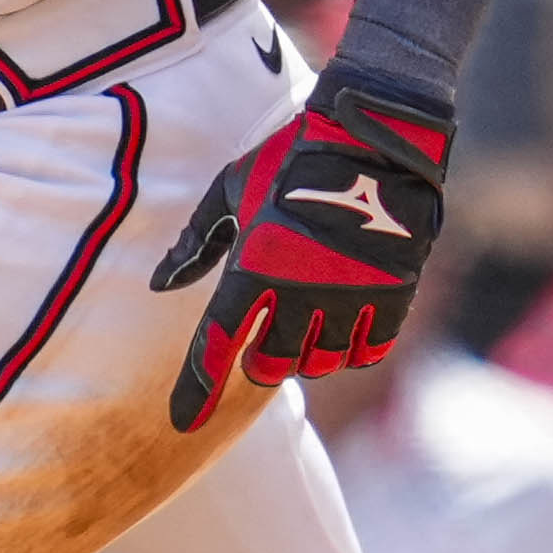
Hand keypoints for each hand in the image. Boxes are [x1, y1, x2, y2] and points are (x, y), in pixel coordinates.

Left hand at [147, 72, 449, 428]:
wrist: (374, 131)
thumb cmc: (292, 157)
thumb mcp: (231, 190)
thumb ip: (196, 243)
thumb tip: (159, 284)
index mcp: (255, 264)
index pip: (218, 343)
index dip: (198, 389)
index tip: (185, 421)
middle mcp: (302, 289)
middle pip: (271, 364)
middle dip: (260, 361)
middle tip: (263, 342)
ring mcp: (351, 294)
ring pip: (320, 362)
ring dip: (306, 354)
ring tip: (306, 324)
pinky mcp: (393, 293)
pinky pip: (368, 350)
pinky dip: (351, 348)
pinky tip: (343, 326)